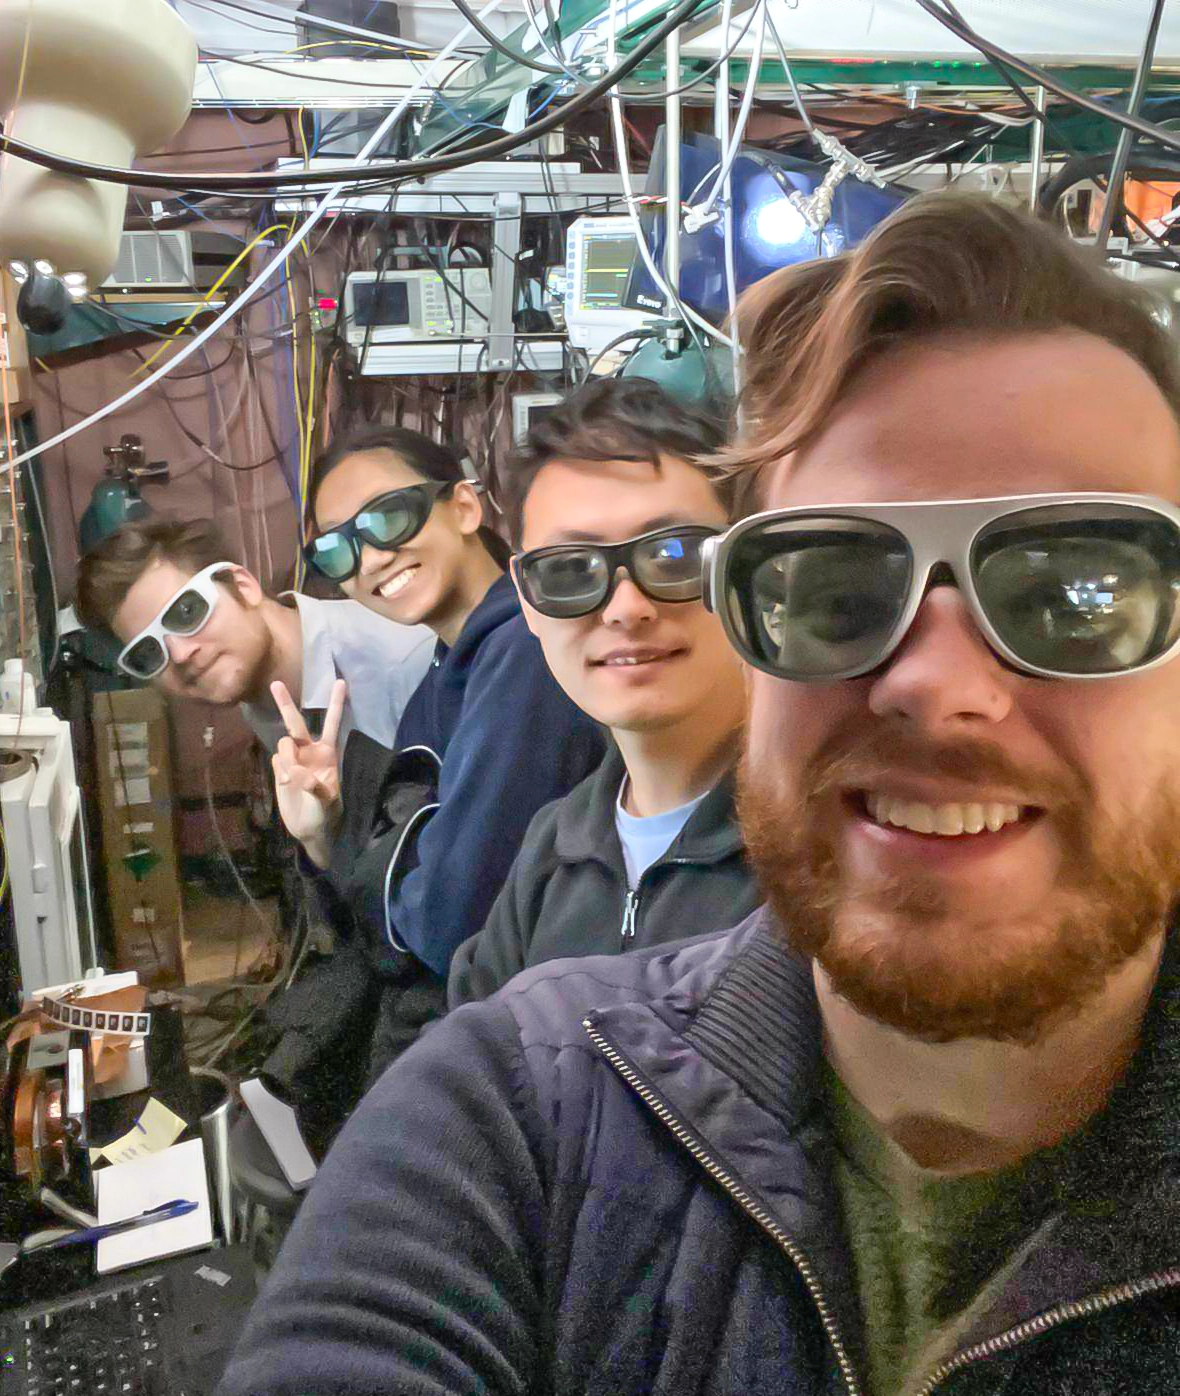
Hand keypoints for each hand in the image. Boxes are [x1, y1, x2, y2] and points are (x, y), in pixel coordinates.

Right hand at [271, 678, 345, 867]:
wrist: (312, 829)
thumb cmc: (326, 813)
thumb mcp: (326, 801)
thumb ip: (313, 786)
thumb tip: (296, 772)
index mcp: (327, 754)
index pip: (332, 724)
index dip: (336, 704)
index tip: (341, 682)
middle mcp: (310, 752)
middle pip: (296, 723)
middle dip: (286, 704)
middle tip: (275, 683)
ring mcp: (294, 760)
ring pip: (283, 744)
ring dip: (286, 759)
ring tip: (292, 781)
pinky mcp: (281, 770)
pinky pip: (276, 760)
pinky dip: (280, 769)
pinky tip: (287, 783)